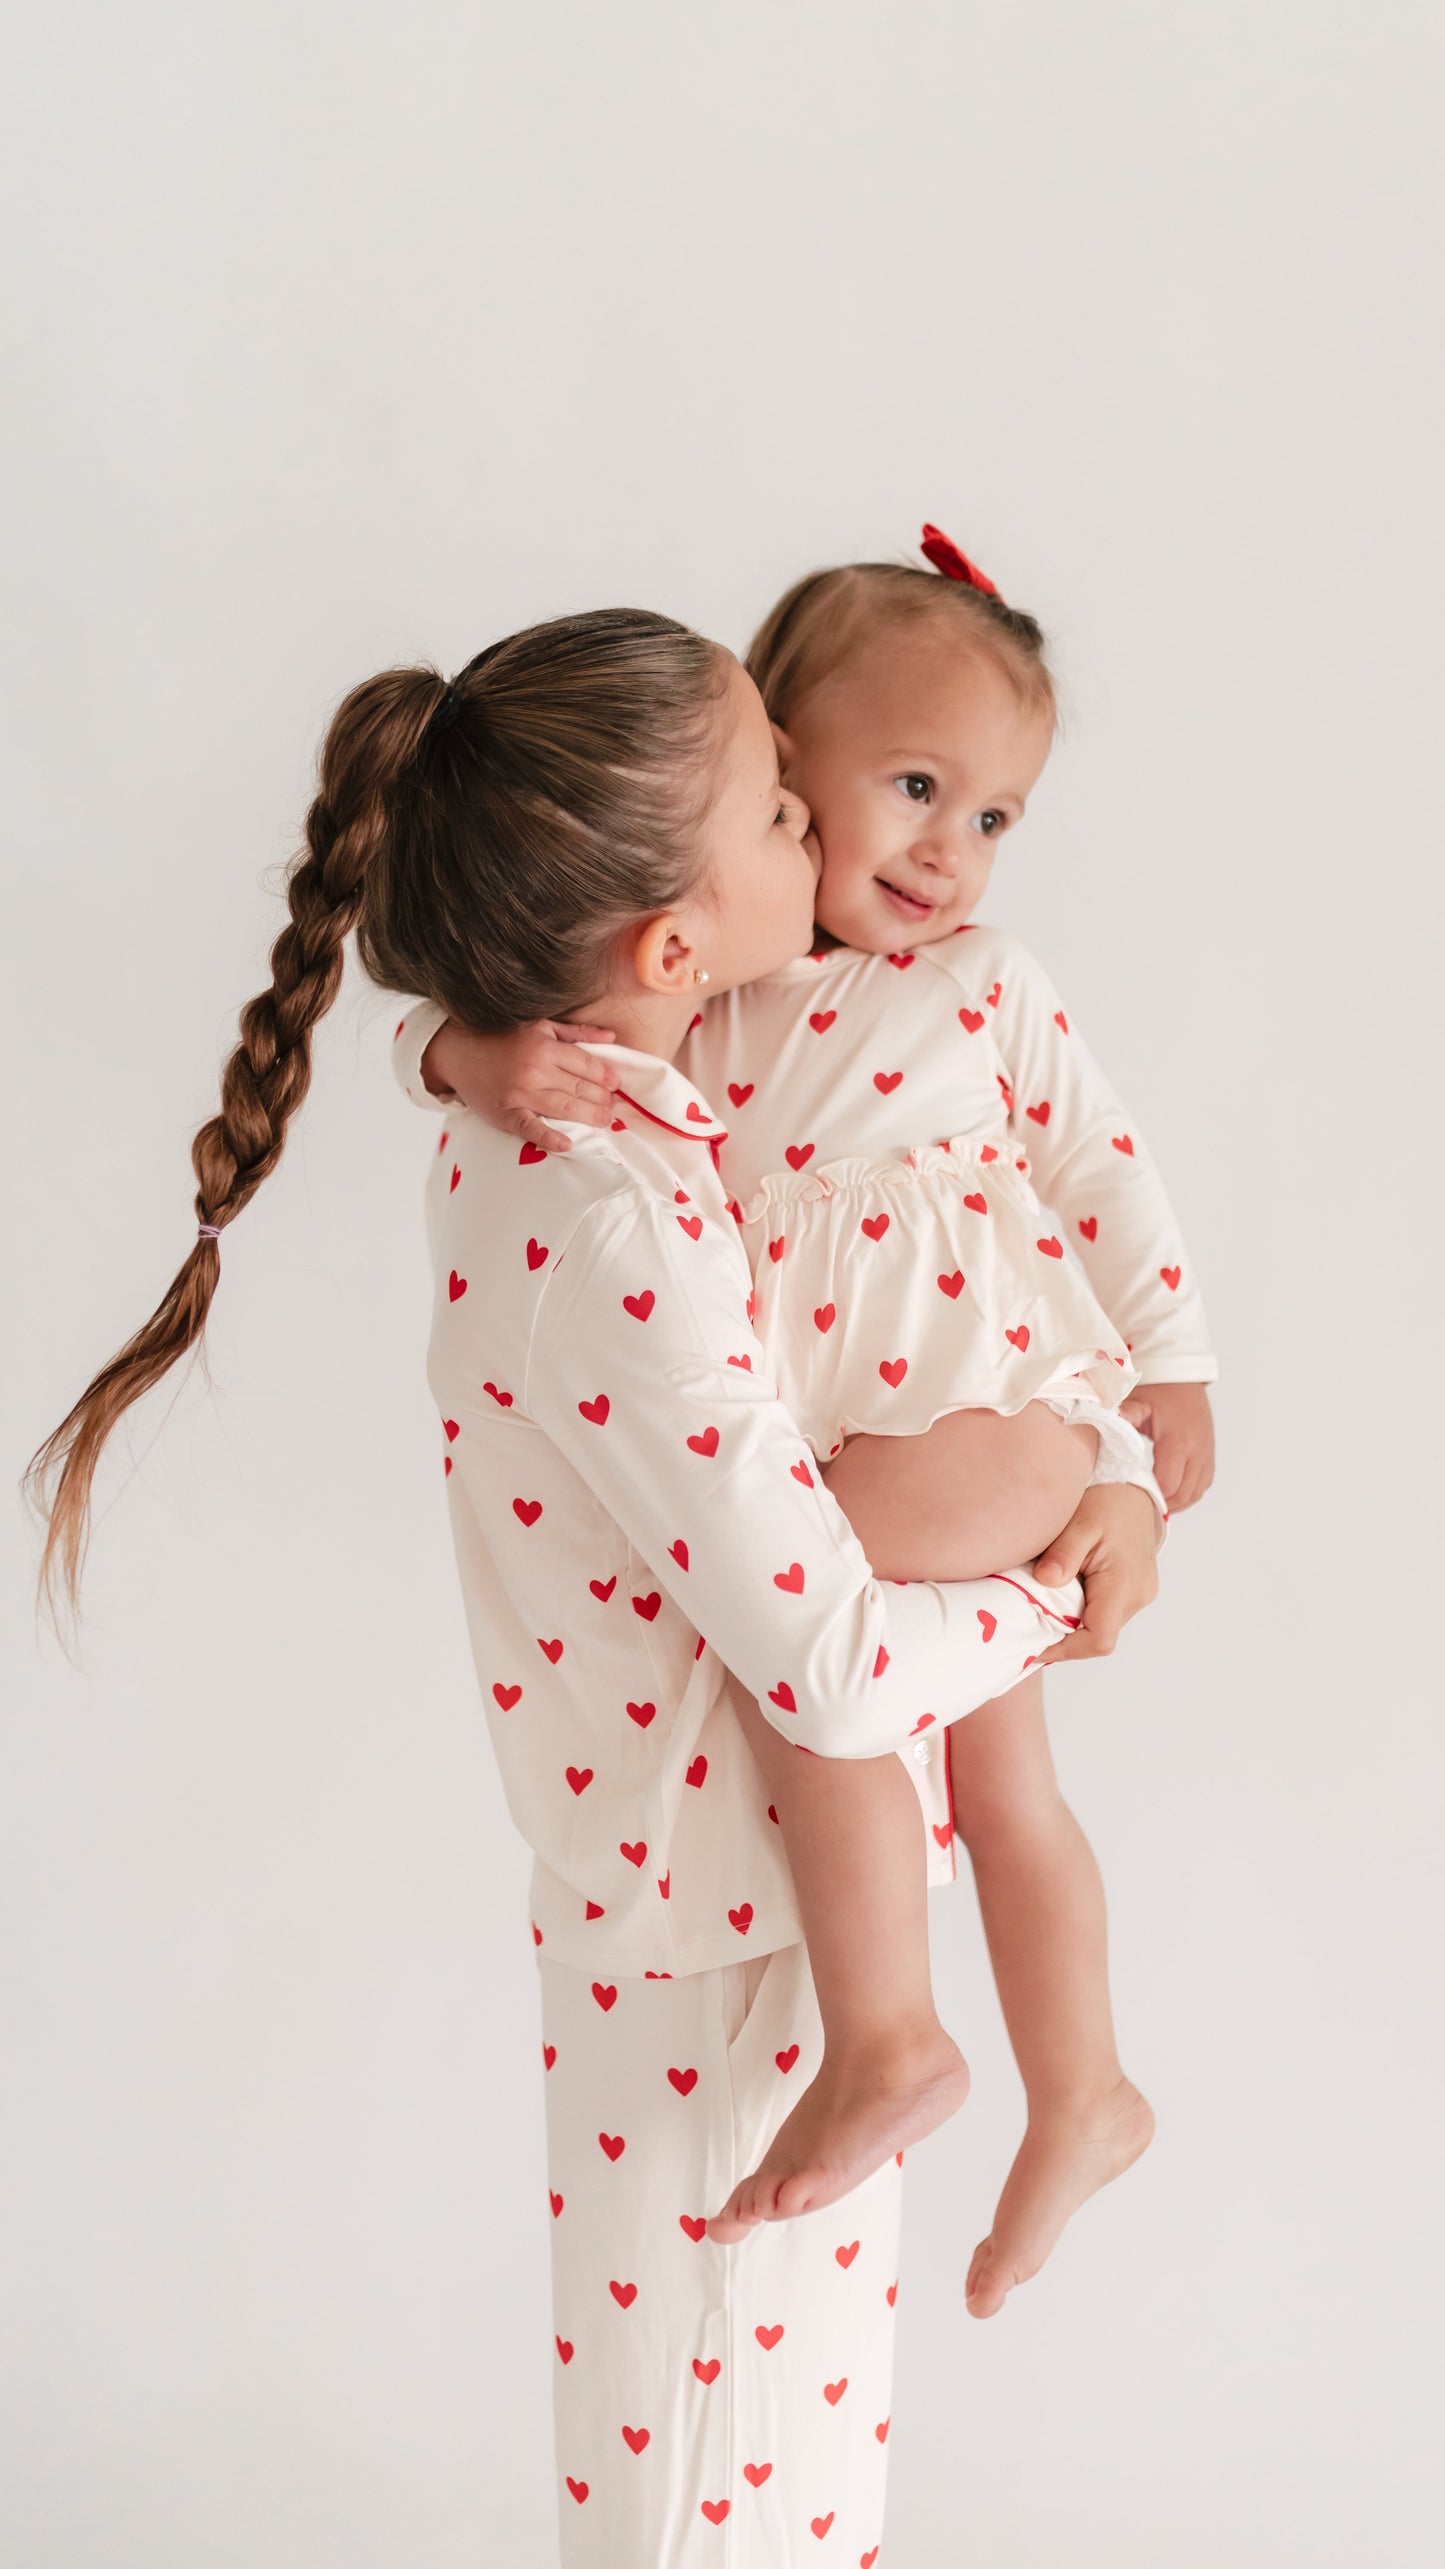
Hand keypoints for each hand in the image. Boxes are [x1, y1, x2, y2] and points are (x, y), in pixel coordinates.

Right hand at [420, 1017, 620, 1154]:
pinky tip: (566, 1144)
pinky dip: (548, 1138)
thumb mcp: (540, 1027)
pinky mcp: (505, 1113)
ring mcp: (520, 1093)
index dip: (606, 1077)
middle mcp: (534, 1069)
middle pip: (579, 1088)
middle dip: (601, 1100)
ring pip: (564, 1107)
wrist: (457, 1051)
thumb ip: (577, 1033)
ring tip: (604, 1121)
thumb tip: (612, 1038)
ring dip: (588, 1116)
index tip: (616, 1086)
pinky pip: (530, 1128)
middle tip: (612, 1108)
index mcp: (545, 1046)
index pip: (586, 1065)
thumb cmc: (503, 1039)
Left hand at [1029, 1482, 1161, 1665]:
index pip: (1099, 1639)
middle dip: (1065, 1635)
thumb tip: (1045, 1581)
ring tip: (1047, 1601)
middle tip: (1032, 1621)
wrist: (1134, 1489)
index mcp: (1124, 1584)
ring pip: (1103, 1625)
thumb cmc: (1108, 1502)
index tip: (1035, 1645)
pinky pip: (1108, 1611)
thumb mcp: (1079, 1522)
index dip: (1066, 1650)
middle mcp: (1138, 1596)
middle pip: (1099, 1635)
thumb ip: (1063, 1554)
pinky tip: (1067, 1590)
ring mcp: (1140, 1594)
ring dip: (1075, 1621)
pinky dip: (1085, 1609)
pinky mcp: (1137, 1590)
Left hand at [1117, 1380, 1214, 1510]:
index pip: (1168, 1484)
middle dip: (1165, 1504)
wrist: (1183, 1377)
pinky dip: (1190, 1492)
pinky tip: (1173, 1493)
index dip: (1153, 1496)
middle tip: (1143, 1507)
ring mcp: (1207, 1452)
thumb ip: (1126, 1416)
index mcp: (1179, 1441)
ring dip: (1178, 1502)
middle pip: (1184, 1493)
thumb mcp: (1138, 1400)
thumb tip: (1112, 1421)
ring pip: (1197, 1492)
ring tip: (1158, 1504)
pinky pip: (1204, 1482)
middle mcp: (1198, 1450)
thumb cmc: (1158, 1388)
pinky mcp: (1210, 1452)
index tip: (1135, 1497)